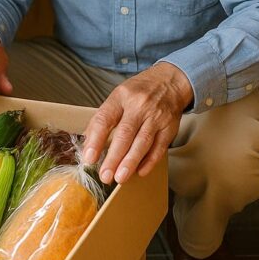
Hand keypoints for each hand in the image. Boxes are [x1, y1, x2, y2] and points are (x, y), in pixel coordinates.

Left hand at [82, 62, 192, 184]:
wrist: (170, 81)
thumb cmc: (139, 91)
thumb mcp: (117, 96)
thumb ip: (103, 118)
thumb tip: (88, 143)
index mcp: (120, 97)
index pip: (105, 119)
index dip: (95, 140)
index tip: (89, 158)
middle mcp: (139, 106)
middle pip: (124, 134)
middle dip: (114, 158)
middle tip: (105, 175)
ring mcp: (156, 117)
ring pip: (142, 142)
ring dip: (130, 162)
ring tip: (120, 178)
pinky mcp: (169, 127)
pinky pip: (159, 147)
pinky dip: (149, 161)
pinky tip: (140, 172)